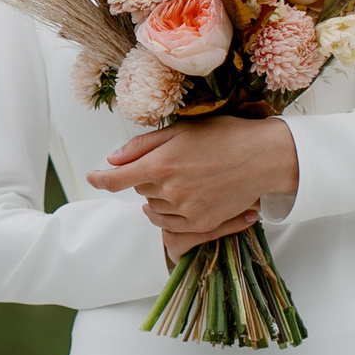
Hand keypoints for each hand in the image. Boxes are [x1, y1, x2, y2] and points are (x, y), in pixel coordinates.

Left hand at [86, 116, 298, 263]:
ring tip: (181, 179)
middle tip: (171, 162)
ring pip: (153, 207)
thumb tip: (112, 159)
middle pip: (139, 189)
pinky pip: (170, 224)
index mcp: (160, 164)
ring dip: (157, 196)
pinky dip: (168, 213)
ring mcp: (185, 210)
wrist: (262, 157)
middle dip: (146, 177)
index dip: (100, 180)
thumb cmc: (223, 136)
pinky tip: (182, 199)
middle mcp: (169, 190)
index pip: (117, 179)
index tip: (91, 178)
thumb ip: (142, 146)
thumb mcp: (180, 130)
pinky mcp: (201, 224)